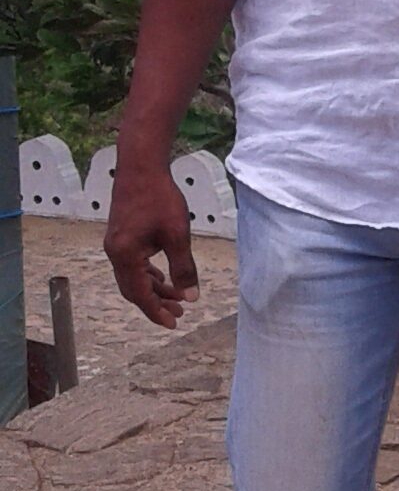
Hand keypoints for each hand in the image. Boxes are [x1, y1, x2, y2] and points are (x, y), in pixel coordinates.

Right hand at [104, 160, 199, 326]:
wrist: (141, 167)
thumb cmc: (159, 198)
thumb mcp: (177, 236)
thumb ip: (183, 268)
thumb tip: (191, 296)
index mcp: (125, 256)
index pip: (140, 294)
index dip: (156, 311)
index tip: (173, 324)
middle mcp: (115, 252)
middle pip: (134, 289)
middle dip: (156, 303)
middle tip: (179, 314)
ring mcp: (116, 244)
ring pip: (133, 277)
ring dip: (154, 289)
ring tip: (177, 297)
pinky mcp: (121, 235)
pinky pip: (132, 264)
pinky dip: (148, 274)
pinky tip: (162, 277)